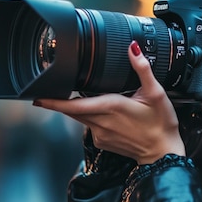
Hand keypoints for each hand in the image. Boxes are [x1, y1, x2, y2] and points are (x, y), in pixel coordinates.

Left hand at [33, 41, 185, 164]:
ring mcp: (100, 135)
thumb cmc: (161, 124)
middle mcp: (101, 123)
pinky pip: (90, 126)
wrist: (163, 153)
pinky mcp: (102, 142)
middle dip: (63, 100)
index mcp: (111, 107)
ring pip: (81, 117)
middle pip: (73, 110)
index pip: (73, 105)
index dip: (53, 102)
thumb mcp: (156, 93)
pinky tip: (107, 114)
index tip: (38, 97)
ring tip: (90, 98)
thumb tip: (133, 49)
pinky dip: (92, 117)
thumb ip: (142, 69)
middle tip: (55, 89)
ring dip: (80, 107)